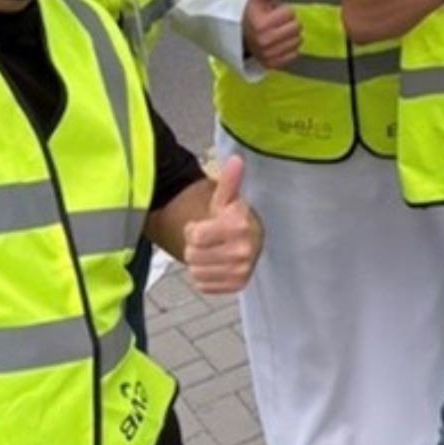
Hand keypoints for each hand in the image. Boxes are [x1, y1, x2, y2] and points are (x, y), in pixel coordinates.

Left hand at [182, 156, 261, 294]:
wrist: (250, 240)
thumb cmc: (232, 218)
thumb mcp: (225, 198)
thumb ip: (229, 180)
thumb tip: (236, 159)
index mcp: (239, 225)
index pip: (195, 236)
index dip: (193, 230)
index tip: (203, 225)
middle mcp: (244, 249)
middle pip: (193, 256)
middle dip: (194, 248)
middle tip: (207, 240)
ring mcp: (242, 269)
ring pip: (196, 272)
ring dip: (198, 263)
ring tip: (211, 252)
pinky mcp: (239, 285)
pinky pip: (204, 285)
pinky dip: (205, 277)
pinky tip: (215, 265)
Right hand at [242, 0, 300, 68]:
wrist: (239, 36)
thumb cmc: (252, 14)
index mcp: (260, 24)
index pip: (290, 13)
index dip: (284, 10)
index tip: (273, 12)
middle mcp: (264, 41)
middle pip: (296, 27)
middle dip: (290, 22)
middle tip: (278, 22)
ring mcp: (268, 55)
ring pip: (298, 41)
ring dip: (291, 35)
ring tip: (279, 31)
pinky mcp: (273, 64)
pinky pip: (295, 54)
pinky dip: (290, 47)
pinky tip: (280, 42)